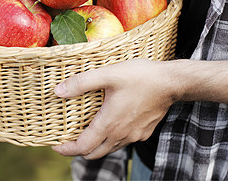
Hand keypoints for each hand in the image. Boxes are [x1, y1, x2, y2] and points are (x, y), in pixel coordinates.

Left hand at [52, 58, 180, 159]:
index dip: (66, 149)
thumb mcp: (108, 74)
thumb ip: (81, 83)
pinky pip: (123, 142)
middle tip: (68, 140)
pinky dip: (111, 139)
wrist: (172, 82)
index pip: (82, 148)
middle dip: (78, 150)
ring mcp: (134, 136)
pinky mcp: (144, 132)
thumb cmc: (140, 76)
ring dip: (95, 145)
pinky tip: (110, 123)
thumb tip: (58, 91)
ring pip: (109, 149)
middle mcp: (121, 135)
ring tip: (87, 131)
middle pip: (94, 154)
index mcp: (109, 125)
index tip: (55, 145)